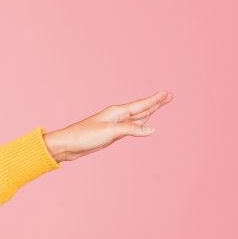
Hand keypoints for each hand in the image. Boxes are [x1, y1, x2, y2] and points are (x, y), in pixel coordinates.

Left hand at [42, 90, 173, 161]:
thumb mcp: (110, 132)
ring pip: (137, 117)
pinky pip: (130, 127)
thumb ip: (131, 130)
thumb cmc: (85, 136)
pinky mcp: (111, 135)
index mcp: (117, 112)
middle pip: (141, 108)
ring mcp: (114, 125)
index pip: (141, 104)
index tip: (168, 93)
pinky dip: (139, 124)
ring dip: (149, 111)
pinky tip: (142, 124)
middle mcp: (117, 116)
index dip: (155, 100)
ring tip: (160, 105)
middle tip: (169, 96)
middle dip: (156, 103)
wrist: (68, 145)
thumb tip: (152, 130)